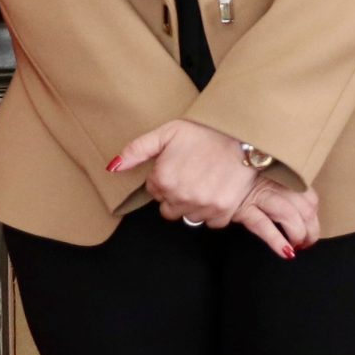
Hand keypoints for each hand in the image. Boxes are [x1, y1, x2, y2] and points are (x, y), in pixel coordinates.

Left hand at [110, 119, 259, 229]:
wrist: (241, 135)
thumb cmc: (204, 132)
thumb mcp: (166, 133)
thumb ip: (137, 150)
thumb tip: (113, 167)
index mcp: (163, 179)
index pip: (154, 191)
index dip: (165, 178)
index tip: (178, 167)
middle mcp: (180, 197)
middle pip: (169, 209)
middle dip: (176, 195)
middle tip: (192, 175)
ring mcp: (202, 206)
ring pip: (189, 216)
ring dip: (194, 204)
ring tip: (205, 182)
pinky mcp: (223, 211)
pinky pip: (211, 222)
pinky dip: (213, 211)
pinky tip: (217, 192)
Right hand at [232, 181, 319, 259]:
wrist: (211, 172)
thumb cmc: (239, 177)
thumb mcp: (264, 177)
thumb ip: (280, 187)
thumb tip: (299, 209)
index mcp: (282, 176)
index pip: (310, 197)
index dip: (314, 217)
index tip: (311, 228)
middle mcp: (274, 184)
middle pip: (305, 209)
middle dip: (310, 231)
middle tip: (306, 243)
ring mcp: (259, 196)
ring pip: (289, 216)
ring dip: (297, 236)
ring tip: (296, 248)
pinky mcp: (243, 209)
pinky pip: (265, 226)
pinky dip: (277, 241)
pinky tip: (285, 252)